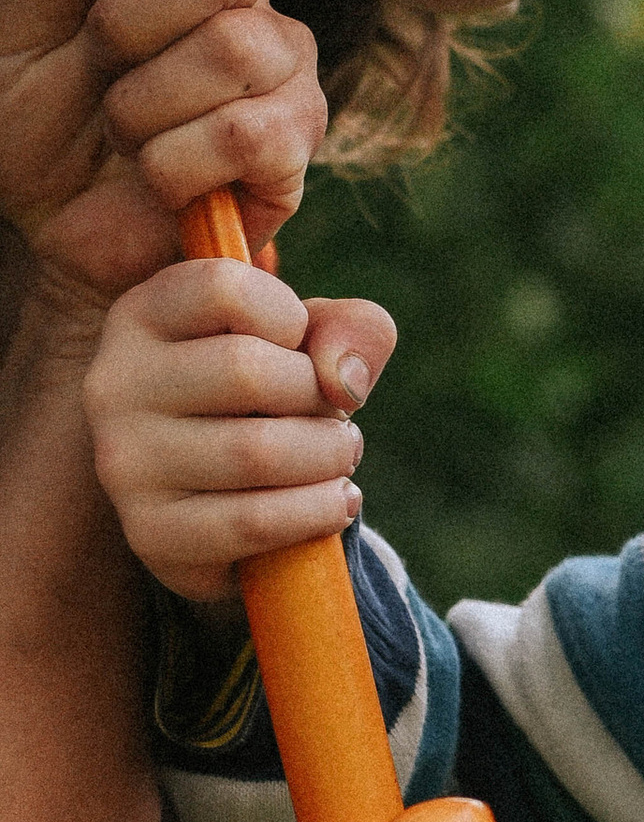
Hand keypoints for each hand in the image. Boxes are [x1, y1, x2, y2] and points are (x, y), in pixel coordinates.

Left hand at [0, 0, 330, 304]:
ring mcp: (280, 63)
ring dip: (146, 107)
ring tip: (126, 135)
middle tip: (101, 62)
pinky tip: (160, 179)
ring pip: (233, 48)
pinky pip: (243, 131)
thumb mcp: (18, 37)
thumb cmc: (42, 133)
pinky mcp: (297, 143)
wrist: (64, 245)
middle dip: (137, 16)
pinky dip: (174, 165)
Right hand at [86, 257, 398, 604]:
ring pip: (257, 452)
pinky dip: (317, 511)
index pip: (224, 288)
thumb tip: (342, 381)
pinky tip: (334, 502)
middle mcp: (114, 383)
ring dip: (329, 457)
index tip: (297, 349)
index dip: (290, 319)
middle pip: (248, 371)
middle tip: (335, 419)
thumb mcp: (314, 341)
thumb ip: (351, 328)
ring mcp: (123, 462)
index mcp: (142, 315)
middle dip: (320, 399)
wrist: (228, 497)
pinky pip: (255, 522)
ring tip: (339, 459)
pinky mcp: (149, 532)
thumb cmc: (274, 397)